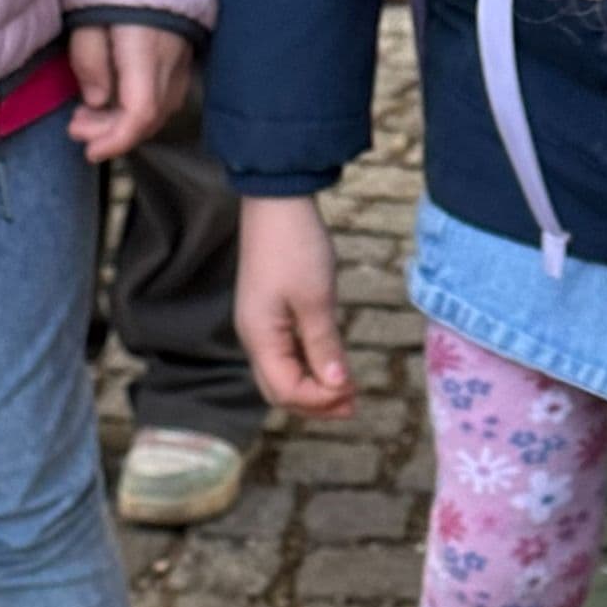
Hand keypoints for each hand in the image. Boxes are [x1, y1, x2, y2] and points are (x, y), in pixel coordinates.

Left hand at [65, 24, 191, 164]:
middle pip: (149, 117)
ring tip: (87, 114)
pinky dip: (139, 108)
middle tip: (76, 128)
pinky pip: (166, 95)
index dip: (116, 140)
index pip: (140, 112)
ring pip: (159, 110)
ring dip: (123, 122)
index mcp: (146, 51)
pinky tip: (114, 99)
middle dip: (111, 133)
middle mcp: (170, 61)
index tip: (90, 152)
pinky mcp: (183, 54)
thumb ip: (89, 59)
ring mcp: (181, 59)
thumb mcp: (87, 15)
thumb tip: (96, 100)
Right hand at [235, 194, 353, 417]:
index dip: (320, 400)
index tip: (352, 394)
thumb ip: (324, 347)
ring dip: (314, 387)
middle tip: (353, 404)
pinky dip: (309, 367)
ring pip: (283, 375)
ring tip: (347, 391)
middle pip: (280, 390)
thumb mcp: (315, 300)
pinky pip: (285, 355)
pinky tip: (330, 366)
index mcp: (260, 339)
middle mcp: (254, 340)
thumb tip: (337, 386)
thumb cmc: (295, 247)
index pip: (287, 390)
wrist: (277, 202)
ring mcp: (259, 328)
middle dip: (315, 403)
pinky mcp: (268, 315)